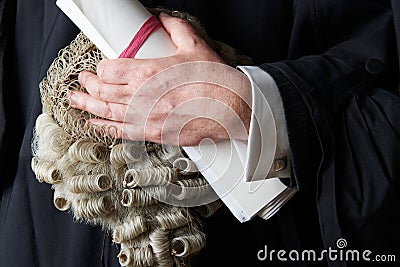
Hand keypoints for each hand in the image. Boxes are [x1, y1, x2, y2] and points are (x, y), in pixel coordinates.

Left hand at [69, 13, 251, 145]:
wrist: (231, 107)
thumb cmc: (214, 80)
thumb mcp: (194, 46)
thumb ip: (175, 29)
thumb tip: (165, 20)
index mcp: (148, 71)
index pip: (108, 69)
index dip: (99, 68)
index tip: (98, 68)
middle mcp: (142, 95)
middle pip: (102, 90)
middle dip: (87, 85)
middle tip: (81, 82)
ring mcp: (146, 116)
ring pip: (106, 111)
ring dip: (87, 105)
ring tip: (76, 101)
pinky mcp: (154, 133)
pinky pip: (121, 132)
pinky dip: (104, 127)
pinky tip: (94, 124)